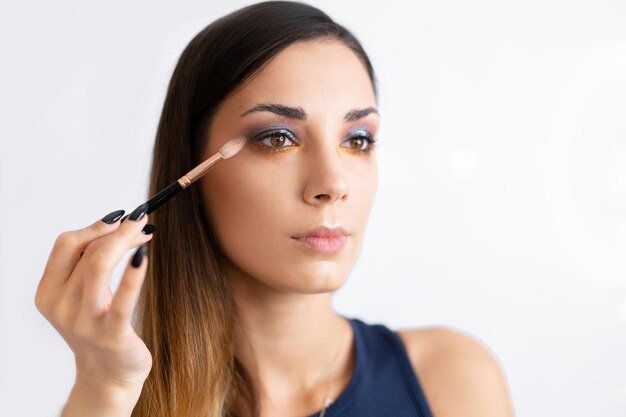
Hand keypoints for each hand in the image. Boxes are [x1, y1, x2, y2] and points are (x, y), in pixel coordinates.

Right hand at [35, 205, 154, 413]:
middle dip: (117, 231)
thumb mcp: (83, 296)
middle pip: (86, 251)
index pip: (66, 244)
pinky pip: (122, 298)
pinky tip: (144, 256)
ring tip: (146, 232)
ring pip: (99, 265)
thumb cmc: (99, 328)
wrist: (108, 375)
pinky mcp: (111, 334)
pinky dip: (134, 273)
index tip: (120, 218)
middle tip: (141, 221)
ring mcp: (84, 322)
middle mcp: (60, 306)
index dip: (94, 226)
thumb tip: (114, 223)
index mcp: (48, 293)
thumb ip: (88, 264)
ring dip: (125, 241)